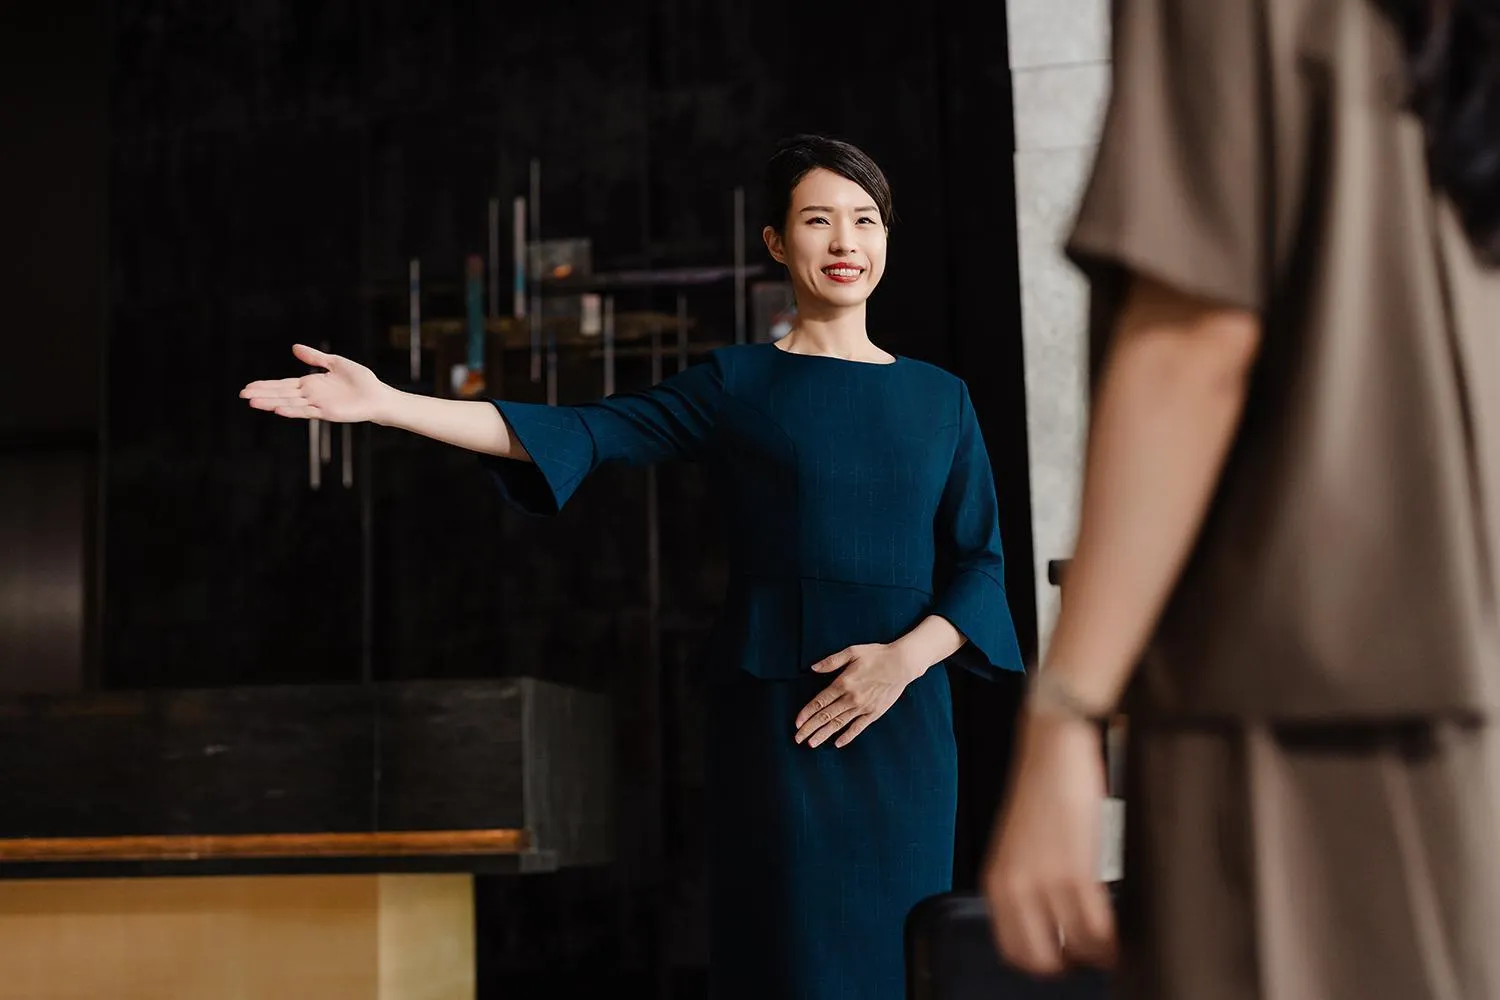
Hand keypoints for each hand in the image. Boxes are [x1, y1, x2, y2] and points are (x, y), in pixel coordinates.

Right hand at [240, 344, 392, 423]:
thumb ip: (314, 357)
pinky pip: (306, 412)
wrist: (377, 395)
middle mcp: (310, 395)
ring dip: (271, 403)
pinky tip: (278, 409)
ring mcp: (317, 405)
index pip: (283, 384)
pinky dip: (292, 411)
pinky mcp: (326, 413)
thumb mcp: (334, 363)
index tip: (248, 386)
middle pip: (281, 394)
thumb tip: (293, 347)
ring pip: (289, 403)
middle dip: (262, 394)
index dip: (266, 385)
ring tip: (252, 403)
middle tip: (242, 395)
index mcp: (311, 384)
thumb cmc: (360, 380)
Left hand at [793, 643, 922, 748]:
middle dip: (810, 728)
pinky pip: (858, 727)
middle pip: (826, 716)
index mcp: (843, 683)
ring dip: (824, 734)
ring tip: (811, 743)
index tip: (796, 723)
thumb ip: (831, 661)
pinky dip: (847, 736)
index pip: (820, 702)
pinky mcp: (874, 713)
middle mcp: (851, 698)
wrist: (902, 664)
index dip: (806, 713)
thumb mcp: (852, 651)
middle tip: (798, 738)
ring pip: (839, 724)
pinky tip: (837, 743)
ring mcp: (863, 707)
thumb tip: (813, 668)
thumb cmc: (877, 655)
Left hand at [982, 711, 1115, 975]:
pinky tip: (1121, 936)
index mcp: (996, 883)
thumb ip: (1027, 886)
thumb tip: (1055, 925)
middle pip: (1042, 960)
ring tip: (1113, 945)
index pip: (1013, 951)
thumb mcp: (1021, 847)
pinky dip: (1113, 942)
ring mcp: (1043, 882)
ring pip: (1077, 950)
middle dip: (1072, 965)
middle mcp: (1013, 888)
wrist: (1053, 748)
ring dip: (1099, 955)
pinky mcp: (1075, 872)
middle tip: (1093, 955)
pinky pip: (1097, 929)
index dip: (1044, 964)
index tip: (1066, 960)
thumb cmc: (1044, 793)